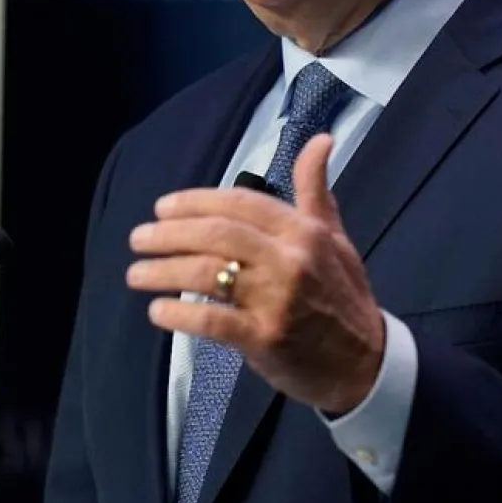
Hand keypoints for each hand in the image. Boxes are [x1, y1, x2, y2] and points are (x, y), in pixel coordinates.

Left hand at [126, 134, 385, 414]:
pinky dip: (179, 313)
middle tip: (138, 239)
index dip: (195, 201)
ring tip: (136, 274)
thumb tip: (321, 139)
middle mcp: (290, 259)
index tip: (162, 208)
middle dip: (169, 234)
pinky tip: (158, 310)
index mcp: (304, 231)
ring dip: (163, 271)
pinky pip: (212, 320)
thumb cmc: (343, 295)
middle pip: (216, 234)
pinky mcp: (265, 338)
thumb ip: (315, 190)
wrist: (365, 363)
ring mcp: (277, 300)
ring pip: (206, 273)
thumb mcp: (335, 237)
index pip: (239, 203)